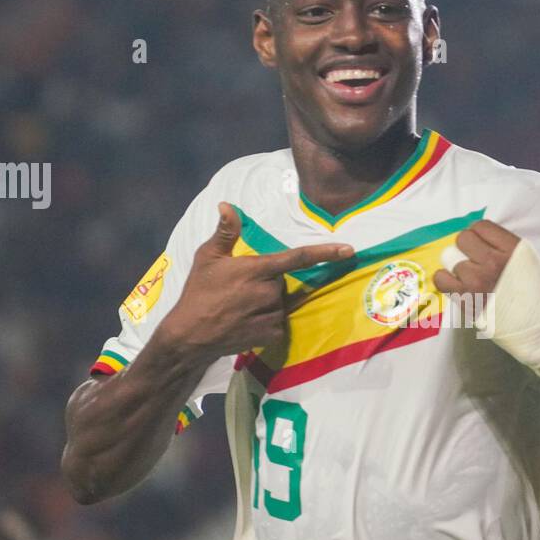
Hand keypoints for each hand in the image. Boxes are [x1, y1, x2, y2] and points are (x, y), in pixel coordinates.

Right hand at [161, 202, 353, 360]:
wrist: (190, 334)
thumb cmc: (198, 292)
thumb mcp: (208, 257)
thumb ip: (225, 232)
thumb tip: (227, 205)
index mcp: (257, 269)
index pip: (298, 257)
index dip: (325, 253)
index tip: (348, 250)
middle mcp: (269, 291)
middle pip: (282, 282)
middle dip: (267, 283)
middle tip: (239, 290)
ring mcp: (271, 314)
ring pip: (280, 303)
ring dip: (266, 303)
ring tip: (240, 308)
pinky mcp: (271, 335)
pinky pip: (277, 324)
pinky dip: (266, 323)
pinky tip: (246, 323)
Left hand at [436, 219, 539, 394]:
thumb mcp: (537, 263)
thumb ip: (512, 251)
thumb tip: (490, 243)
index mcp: (514, 249)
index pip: (481, 226)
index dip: (478, 234)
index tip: (479, 244)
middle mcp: (494, 261)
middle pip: (463, 239)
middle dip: (465, 248)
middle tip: (472, 260)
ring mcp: (477, 280)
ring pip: (450, 258)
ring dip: (456, 266)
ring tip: (467, 277)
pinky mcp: (466, 299)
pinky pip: (441, 279)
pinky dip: (444, 279)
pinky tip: (455, 284)